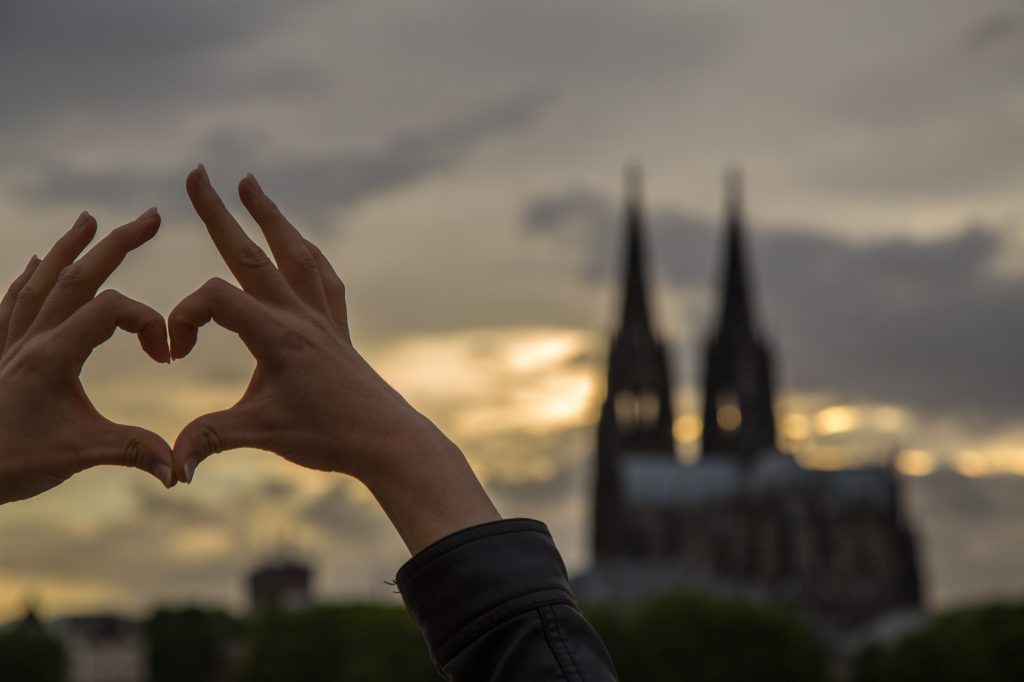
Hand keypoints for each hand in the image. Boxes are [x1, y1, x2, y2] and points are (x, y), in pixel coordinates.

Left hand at [0, 209, 173, 503]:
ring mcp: (10, 344)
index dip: (150, 323)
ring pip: (41, 280)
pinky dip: (26, 278)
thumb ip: (134, 452)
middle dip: (117, 243)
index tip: (167, 357)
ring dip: (69, 247)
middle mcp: (30, 339)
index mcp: (54, 354)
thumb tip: (179, 469)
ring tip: (87, 219)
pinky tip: (33, 262)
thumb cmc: (10, 463)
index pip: (112, 310)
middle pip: (78, 276)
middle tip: (151, 217)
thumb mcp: (79, 456)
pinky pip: (10, 304)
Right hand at [169, 166, 498, 551]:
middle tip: (197, 171)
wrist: (387, 440)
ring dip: (269, 216)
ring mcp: (323, 317)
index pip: (215, 299)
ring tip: (251, 183)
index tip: (174, 355)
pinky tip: (301, 245)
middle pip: (252, 252)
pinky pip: (323, 278)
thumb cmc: (328, 437)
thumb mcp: (262, 435)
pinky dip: (307, 254)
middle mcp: (301, 315)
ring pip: (294, 252)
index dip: (183, 319)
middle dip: (219, 211)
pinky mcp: (337, 327)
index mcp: (277, 335)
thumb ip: (210, 441)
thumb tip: (170, 470)